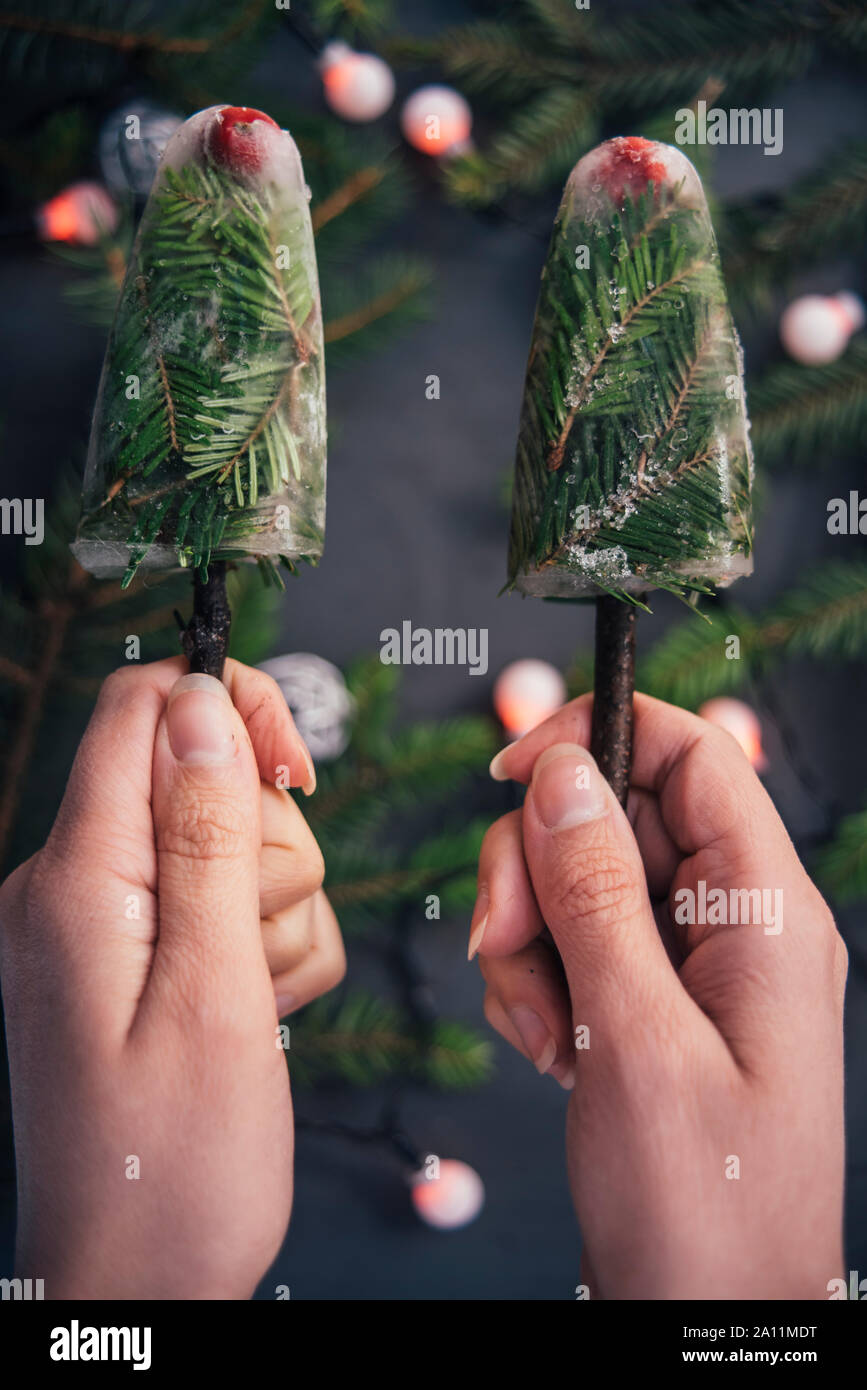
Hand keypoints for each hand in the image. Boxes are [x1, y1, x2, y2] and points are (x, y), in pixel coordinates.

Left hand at [0, 657, 344, 1298]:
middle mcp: (76, 887)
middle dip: (266, 845)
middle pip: (204, 776)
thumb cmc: (171, 1169)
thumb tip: (199, 702)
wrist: (139, 1285)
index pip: (143, 707)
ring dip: (273, 913)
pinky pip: (227, 905)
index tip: (296, 768)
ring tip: (252, 1002)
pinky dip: (262, 950)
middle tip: (256, 942)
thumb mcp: (211, 994)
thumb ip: (206, 835)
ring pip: (233, 844)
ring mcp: (105, 925)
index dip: (230, 707)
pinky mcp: (136, 957)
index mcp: (78, 879)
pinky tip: (250, 1017)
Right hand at [471, 693, 846, 1299]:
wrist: (706, 1321)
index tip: (513, 769)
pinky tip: (551, 1047)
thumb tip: (563, 774)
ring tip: (542, 1028)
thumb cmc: (702, 1206)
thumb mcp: (635, 1038)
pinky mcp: (655, 1001)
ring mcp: (694, 964)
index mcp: (766, 913)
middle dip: (540, 870)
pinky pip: (576, 944)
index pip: (693, 755)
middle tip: (504, 943)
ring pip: (581, 880)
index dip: (600, 737)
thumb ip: (597, 893)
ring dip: (531, 940)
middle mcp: (735, 923)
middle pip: (617, 816)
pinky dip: (540, 982)